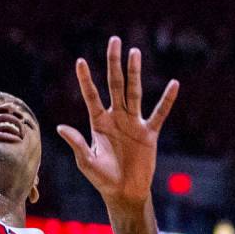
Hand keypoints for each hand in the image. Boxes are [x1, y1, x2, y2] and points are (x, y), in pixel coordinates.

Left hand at [57, 37, 178, 209]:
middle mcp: (116, 117)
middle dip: (114, 63)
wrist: (124, 193)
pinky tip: (174, 84)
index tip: (80, 61)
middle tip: (114, 41)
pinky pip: (159, 113)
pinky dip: (167, 100)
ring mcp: (133, 123)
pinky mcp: (149, 133)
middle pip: (115, 85)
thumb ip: (77, 143)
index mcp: (98, 122)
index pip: (91, 96)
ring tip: (135, 52)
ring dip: (134, 72)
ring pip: (134, 92)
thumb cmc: (102, 178)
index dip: (86, 79)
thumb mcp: (86, 161)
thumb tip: (61, 127)